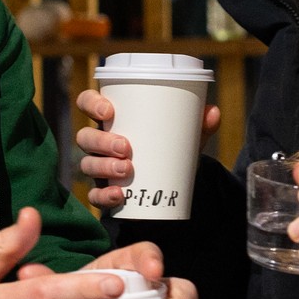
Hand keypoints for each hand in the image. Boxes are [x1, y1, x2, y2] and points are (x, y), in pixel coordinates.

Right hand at [74, 87, 221, 210]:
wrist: (168, 182)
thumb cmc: (167, 146)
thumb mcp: (183, 134)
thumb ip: (198, 124)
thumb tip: (213, 112)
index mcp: (112, 119)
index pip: (87, 102)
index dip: (91, 103)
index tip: (109, 111)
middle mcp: (99, 142)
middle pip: (85, 137)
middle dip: (102, 141)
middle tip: (126, 147)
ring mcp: (98, 167)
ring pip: (87, 165)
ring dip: (104, 167)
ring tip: (126, 169)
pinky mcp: (103, 191)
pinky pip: (95, 195)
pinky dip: (104, 196)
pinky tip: (120, 196)